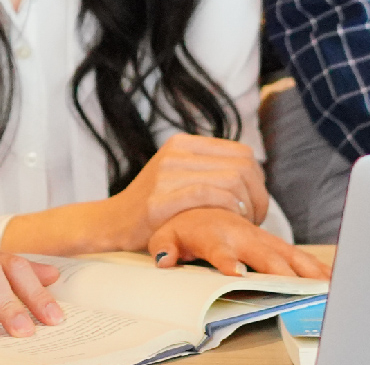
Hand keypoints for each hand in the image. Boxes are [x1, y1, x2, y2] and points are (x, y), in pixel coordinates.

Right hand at [109, 134, 269, 246]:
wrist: (111, 222)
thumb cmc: (154, 207)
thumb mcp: (178, 176)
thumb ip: (208, 170)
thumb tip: (253, 177)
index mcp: (183, 143)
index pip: (242, 153)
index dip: (258, 181)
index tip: (255, 204)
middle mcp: (175, 152)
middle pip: (242, 167)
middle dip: (258, 197)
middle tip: (253, 219)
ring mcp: (166, 174)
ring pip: (232, 180)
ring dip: (247, 207)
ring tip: (242, 225)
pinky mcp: (159, 199)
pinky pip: (209, 196)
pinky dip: (229, 210)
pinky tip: (228, 223)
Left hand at [146, 207, 332, 278]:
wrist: (201, 203)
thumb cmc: (184, 224)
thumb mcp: (165, 234)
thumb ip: (165, 245)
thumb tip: (165, 258)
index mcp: (215, 235)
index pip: (221, 250)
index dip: (228, 261)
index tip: (235, 273)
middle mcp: (242, 236)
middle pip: (264, 255)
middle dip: (281, 271)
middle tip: (297, 288)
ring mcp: (260, 239)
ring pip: (286, 255)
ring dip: (306, 270)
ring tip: (326, 286)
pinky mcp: (272, 243)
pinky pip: (296, 255)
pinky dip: (314, 267)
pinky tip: (331, 278)